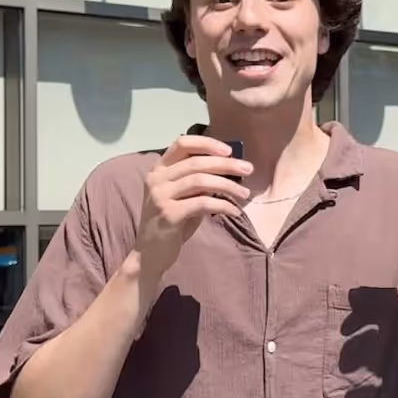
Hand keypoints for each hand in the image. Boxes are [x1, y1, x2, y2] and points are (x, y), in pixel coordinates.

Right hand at [133, 135, 252, 278]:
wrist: (150, 254)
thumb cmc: (171, 222)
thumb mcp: (183, 196)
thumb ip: (198, 180)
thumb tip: (229, 168)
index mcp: (159, 168)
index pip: (182, 143)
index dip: (207, 144)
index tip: (229, 150)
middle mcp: (157, 178)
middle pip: (196, 162)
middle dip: (226, 164)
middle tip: (248, 169)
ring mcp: (160, 196)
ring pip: (201, 181)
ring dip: (228, 185)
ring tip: (245, 194)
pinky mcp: (168, 214)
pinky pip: (202, 203)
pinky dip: (222, 205)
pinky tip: (234, 211)